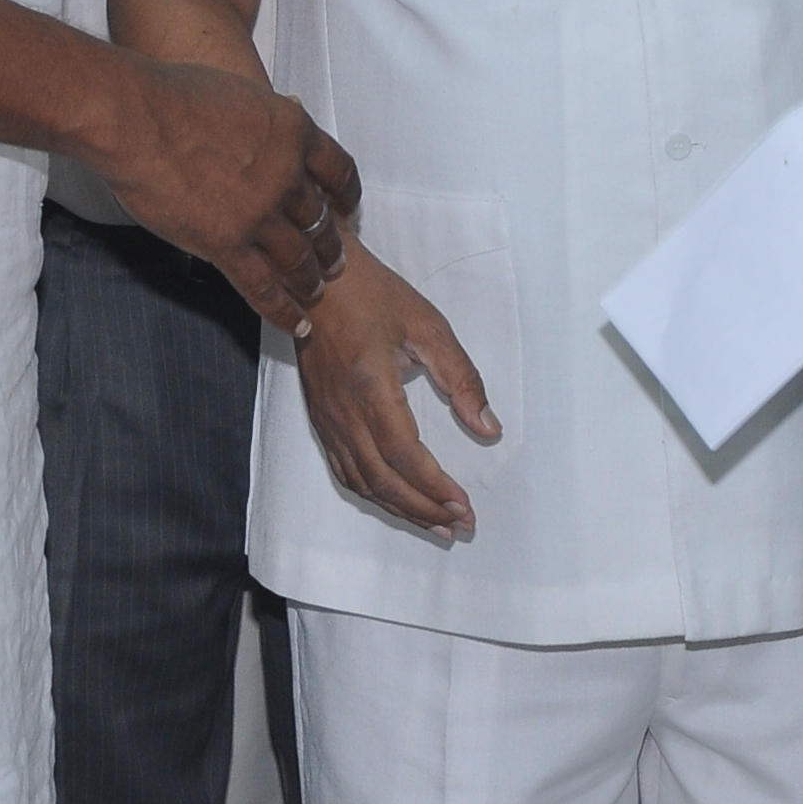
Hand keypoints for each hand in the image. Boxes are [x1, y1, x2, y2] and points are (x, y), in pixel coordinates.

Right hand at [92, 57, 362, 334]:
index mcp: (294, 133)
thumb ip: (267, 115)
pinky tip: (297, 323)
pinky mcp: (227, 245)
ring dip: (311, 279)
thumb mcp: (241, 92)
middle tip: (335, 261)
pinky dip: (283, 309)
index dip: (347, 194)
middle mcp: (286, 176)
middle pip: (320, 220)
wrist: (137, 119)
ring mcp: (259, 214)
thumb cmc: (176, 95)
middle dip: (331, 245)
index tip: (347, 208)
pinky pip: (263, 286)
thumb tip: (277, 113)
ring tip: (316, 291)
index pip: (339, 170)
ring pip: (298, 258)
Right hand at [289, 246, 494, 535]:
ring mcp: (327, 417)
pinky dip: (372, 493)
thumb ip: (462, 378)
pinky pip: (344, 469)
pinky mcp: (320, 417)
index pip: (404, 455)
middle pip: (383, 479)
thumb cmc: (373, 295)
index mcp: (370, 386)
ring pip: (362, 481)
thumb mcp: (428, 327)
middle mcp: (343, 410)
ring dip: (400, 508)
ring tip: (435, 523)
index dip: (434, 487)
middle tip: (458, 524)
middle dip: (423, 508)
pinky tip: (395, 501)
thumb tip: (488, 427)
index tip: (464, 506)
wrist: (314, 279)